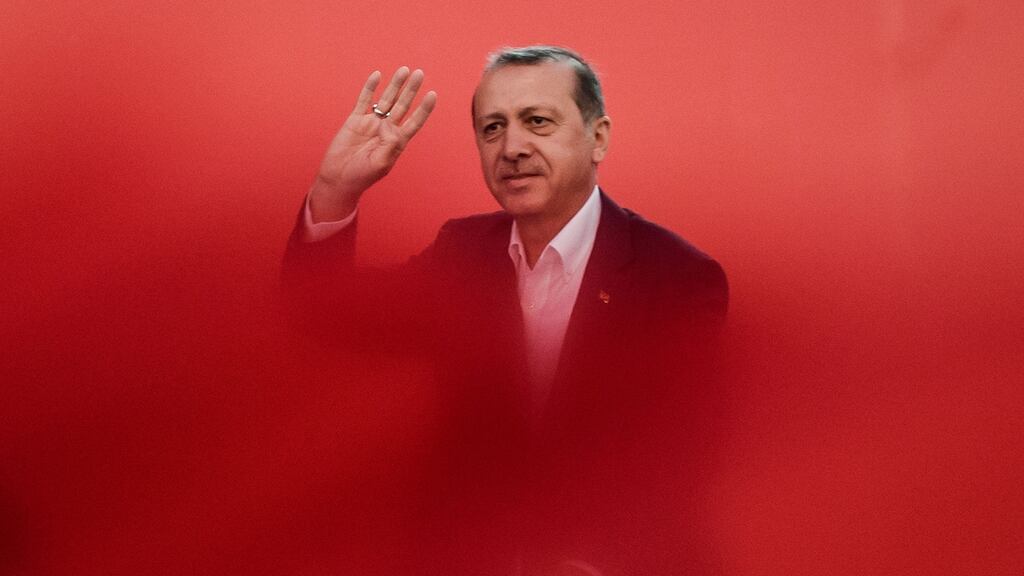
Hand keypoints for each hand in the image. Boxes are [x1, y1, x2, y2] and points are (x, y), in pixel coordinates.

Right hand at [310, 67, 436, 221]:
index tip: (433, 94)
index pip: (414, 121)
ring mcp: (371, 123)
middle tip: (420, 73)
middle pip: (402, 105)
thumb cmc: (362, 175)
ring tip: (404, 70)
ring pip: (386, 99)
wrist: (338, 177)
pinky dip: (370, 88)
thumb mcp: (380, 163)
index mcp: (396, 141)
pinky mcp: (355, 120)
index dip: (424, 108)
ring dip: (395, 85)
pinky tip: (377, 75)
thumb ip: (390, 146)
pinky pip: (364, 100)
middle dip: (411, 90)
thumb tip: (393, 127)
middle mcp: (386, 130)